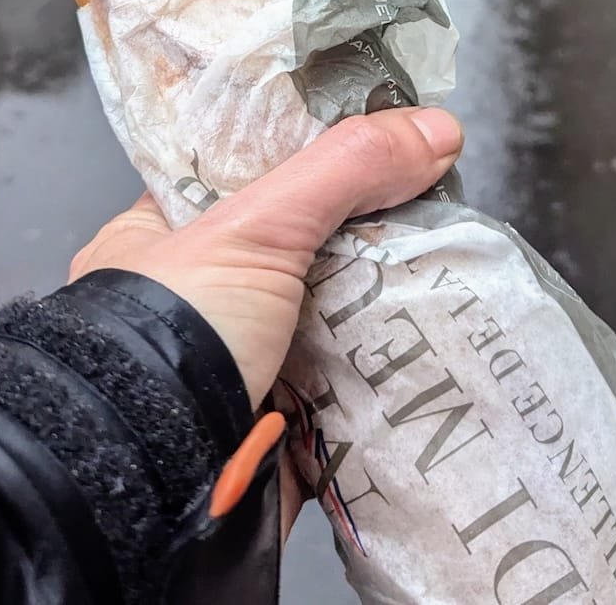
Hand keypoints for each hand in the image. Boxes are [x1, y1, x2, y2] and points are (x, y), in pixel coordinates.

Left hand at [69, 107, 462, 409]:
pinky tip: (445, 335)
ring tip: (460, 265)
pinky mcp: (286, 410)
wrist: (156, 486)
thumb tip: (435, 129)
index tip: (387, 137)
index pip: (255, 165)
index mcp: (173, 229)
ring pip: (336, 307)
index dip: (320, 148)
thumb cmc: (168, 338)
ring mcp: (248, 351)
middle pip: (308, 239)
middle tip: (439, 202)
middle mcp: (209, 290)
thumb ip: (342, 169)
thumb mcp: (253, 228)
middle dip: (372, 230)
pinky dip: (393, 362)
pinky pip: (352, 373)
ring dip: (391, 299)